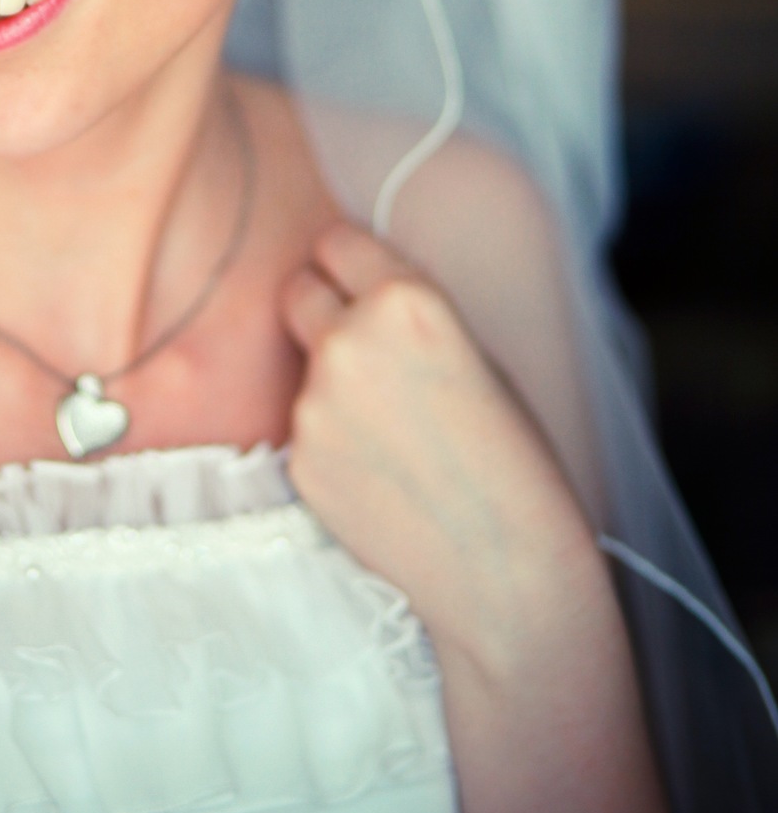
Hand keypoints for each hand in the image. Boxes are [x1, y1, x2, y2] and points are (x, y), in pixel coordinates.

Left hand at [281, 221, 596, 673]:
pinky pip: (302, 425)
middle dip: (321, 307)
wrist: (507, 572)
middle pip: (297, 289)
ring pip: (300, 362)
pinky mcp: (299, 460)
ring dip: (327, 379)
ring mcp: (315, 404)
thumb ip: (410, 312)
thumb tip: (361, 286)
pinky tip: (378, 470)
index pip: (336, 240)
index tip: (355, 278)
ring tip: (392, 429)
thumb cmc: (515, 461)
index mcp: (407, 301)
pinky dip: (328, 437)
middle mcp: (349, 341)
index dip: (347, 263)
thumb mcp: (479, 354)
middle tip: (361, 345)